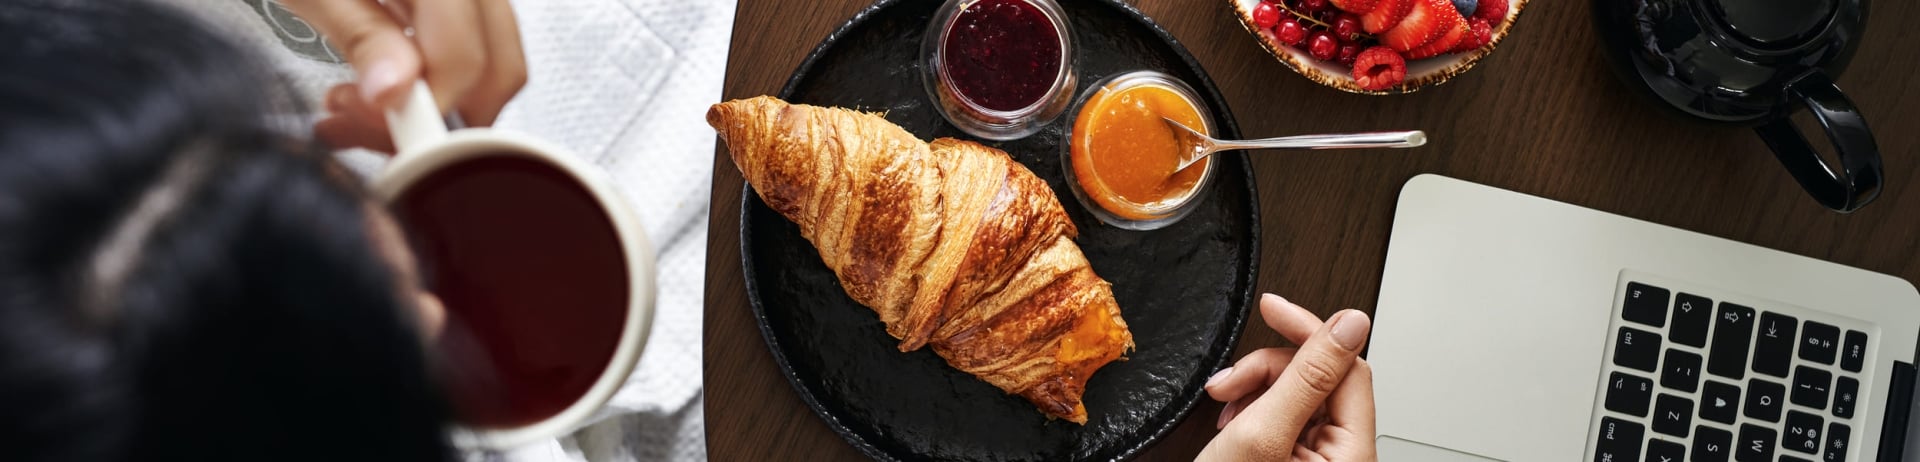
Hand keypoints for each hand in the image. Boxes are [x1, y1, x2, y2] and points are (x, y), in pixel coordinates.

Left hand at [282, 0, 527, 151]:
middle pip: (498, 64)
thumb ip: (362, 34)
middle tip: (373, 124)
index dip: (425, 108)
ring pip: (496, 58)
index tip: (381, 130)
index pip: (462, 57)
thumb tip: (396, 92)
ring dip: (441, 98)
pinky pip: (478, 40)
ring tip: (369, 98)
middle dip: (441, 113)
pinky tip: (389, 73)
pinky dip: (441, 70)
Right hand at [1199, 294, 1376, 460]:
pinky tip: (1233, 422)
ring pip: (1298, 391)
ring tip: (1226, 407)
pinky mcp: (1298, 457)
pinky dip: (1253, 409)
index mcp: (1350, 452)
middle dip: (1267, 371)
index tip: (1273, 309)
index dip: (1307, 332)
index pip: (1348, 366)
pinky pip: (1284, 413)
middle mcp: (1344, 454)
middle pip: (1320, 377)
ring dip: (1254, 389)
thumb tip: (1350, 325)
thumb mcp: (1263, 432)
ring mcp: (1321, 457)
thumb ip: (1308, 377)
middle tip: (1230, 381)